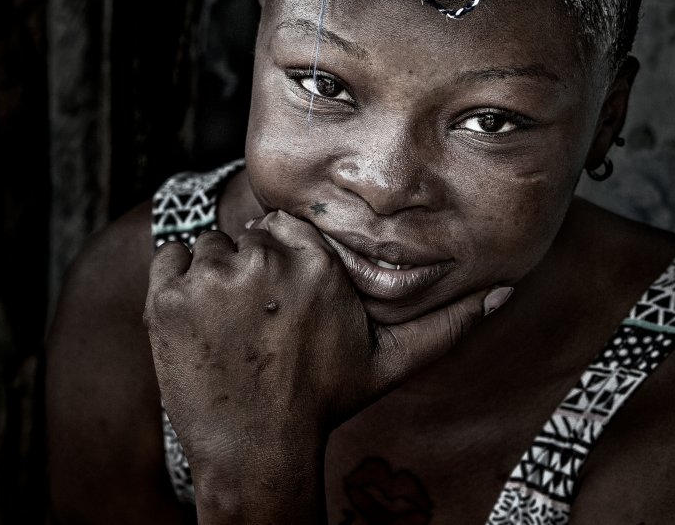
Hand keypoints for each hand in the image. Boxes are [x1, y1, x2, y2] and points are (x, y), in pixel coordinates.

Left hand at [143, 210, 509, 519]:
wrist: (257, 448)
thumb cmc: (326, 401)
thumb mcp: (393, 362)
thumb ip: (447, 323)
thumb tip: (506, 291)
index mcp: (316, 259)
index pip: (289, 226)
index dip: (287, 261)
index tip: (288, 300)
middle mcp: (265, 258)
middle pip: (251, 235)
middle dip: (255, 269)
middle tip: (263, 321)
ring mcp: (211, 276)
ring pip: (212, 247)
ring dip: (217, 278)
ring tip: (236, 328)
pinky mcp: (167, 296)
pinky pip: (172, 260)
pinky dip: (180, 285)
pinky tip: (204, 326)